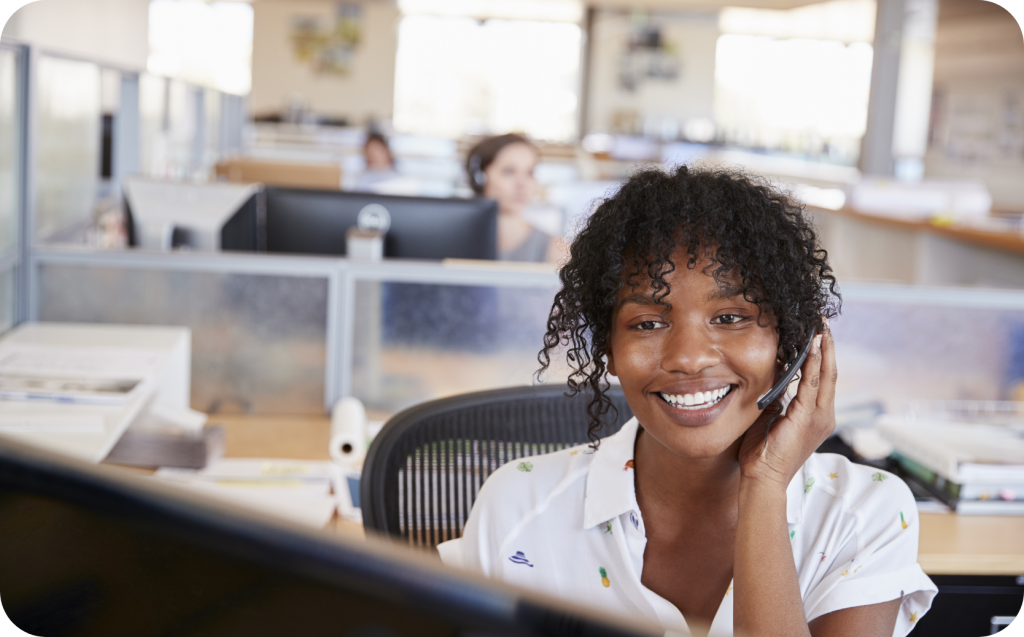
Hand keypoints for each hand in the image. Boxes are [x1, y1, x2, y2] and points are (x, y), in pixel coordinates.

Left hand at [737, 323, 836, 490]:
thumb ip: (777, 395)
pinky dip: (813, 364)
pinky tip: (811, 346)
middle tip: (821, 319)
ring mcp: (818, 417)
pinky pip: (812, 385)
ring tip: (819, 325)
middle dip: (826, 343)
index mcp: (817, 415)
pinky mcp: (807, 418)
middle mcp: (824, 415)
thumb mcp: (771, 415)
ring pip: (825, 374)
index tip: (817, 330)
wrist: (762, 479)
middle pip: (831, 370)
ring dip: (822, 347)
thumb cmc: (763, 452)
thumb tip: (773, 371)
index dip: (822, 352)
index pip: (824, 376)